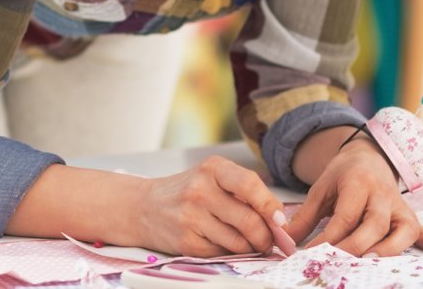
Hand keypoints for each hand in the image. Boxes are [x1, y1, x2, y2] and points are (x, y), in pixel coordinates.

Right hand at [133, 155, 286, 256]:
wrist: (143, 207)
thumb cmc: (186, 192)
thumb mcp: (212, 178)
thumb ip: (244, 192)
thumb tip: (279, 218)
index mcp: (212, 168)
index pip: (250, 185)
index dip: (270, 205)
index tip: (279, 220)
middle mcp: (200, 190)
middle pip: (248, 220)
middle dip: (266, 236)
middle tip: (269, 241)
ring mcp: (191, 217)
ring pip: (238, 242)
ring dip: (250, 248)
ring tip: (249, 244)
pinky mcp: (186, 242)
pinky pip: (221, 253)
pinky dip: (229, 253)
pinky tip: (223, 244)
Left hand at [286, 136, 422, 256]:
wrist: (369, 156)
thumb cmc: (343, 176)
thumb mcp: (321, 188)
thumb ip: (305, 216)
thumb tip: (284, 240)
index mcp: (358, 184)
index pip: (345, 216)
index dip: (328, 238)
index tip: (310, 255)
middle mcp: (383, 195)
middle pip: (374, 225)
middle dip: (357, 246)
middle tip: (338, 263)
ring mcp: (400, 208)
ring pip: (401, 231)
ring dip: (390, 250)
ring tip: (375, 265)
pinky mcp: (411, 218)